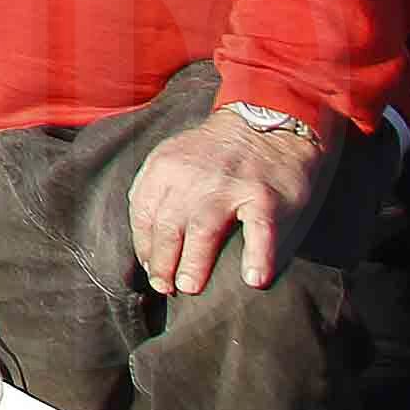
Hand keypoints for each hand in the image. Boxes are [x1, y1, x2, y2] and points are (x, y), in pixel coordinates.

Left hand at [126, 106, 321, 297]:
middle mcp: (193, 176)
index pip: (144, 213)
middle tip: (167, 287)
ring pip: (204, 230)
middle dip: (163, 261)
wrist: (266, 122)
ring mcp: (230, 186)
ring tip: (190, 287)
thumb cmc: (216, 153)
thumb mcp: (175, 157)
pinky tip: (254, 280)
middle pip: (169, 225)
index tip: (150, 269)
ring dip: (195, 263)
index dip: (144, 245)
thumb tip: (147, 244)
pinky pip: (260, 231)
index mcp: (165, 167)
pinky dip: (258, 256)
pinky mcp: (265, 196)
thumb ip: (158, 190)